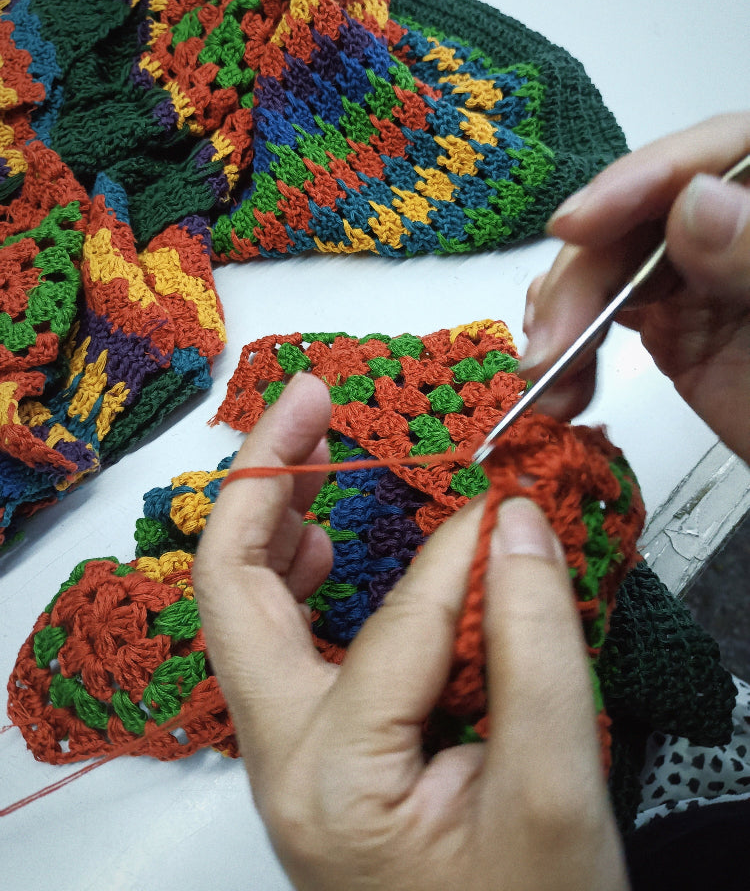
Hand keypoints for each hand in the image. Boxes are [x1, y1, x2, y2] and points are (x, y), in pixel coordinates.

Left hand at [194, 373, 627, 890]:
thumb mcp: (554, 795)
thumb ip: (535, 649)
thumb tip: (512, 527)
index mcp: (330, 777)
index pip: (397, 621)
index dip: (464, 552)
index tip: (512, 512)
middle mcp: (283, 760)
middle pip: (232, 588)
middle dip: (263, 478)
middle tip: (311, 401)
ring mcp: (288, 755)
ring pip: (241, 609)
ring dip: (266, 518)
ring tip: (309, 452)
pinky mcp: (314, 751)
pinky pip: (277, 637)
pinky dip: (292, 569)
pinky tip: (322, 540)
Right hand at [521, 112, 749, 462]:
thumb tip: (694, 202)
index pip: (714, 154)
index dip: (638, 180)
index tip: (577, 225)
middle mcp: (729, 227)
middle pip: (636, 220)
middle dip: (580, 280)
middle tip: (550, 349)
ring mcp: (696, 274)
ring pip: (605, 268)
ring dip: (560, 321)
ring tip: (546, 380)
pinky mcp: (669, 321)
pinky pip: (602, 314)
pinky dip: (569, 348)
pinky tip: (561, 385)